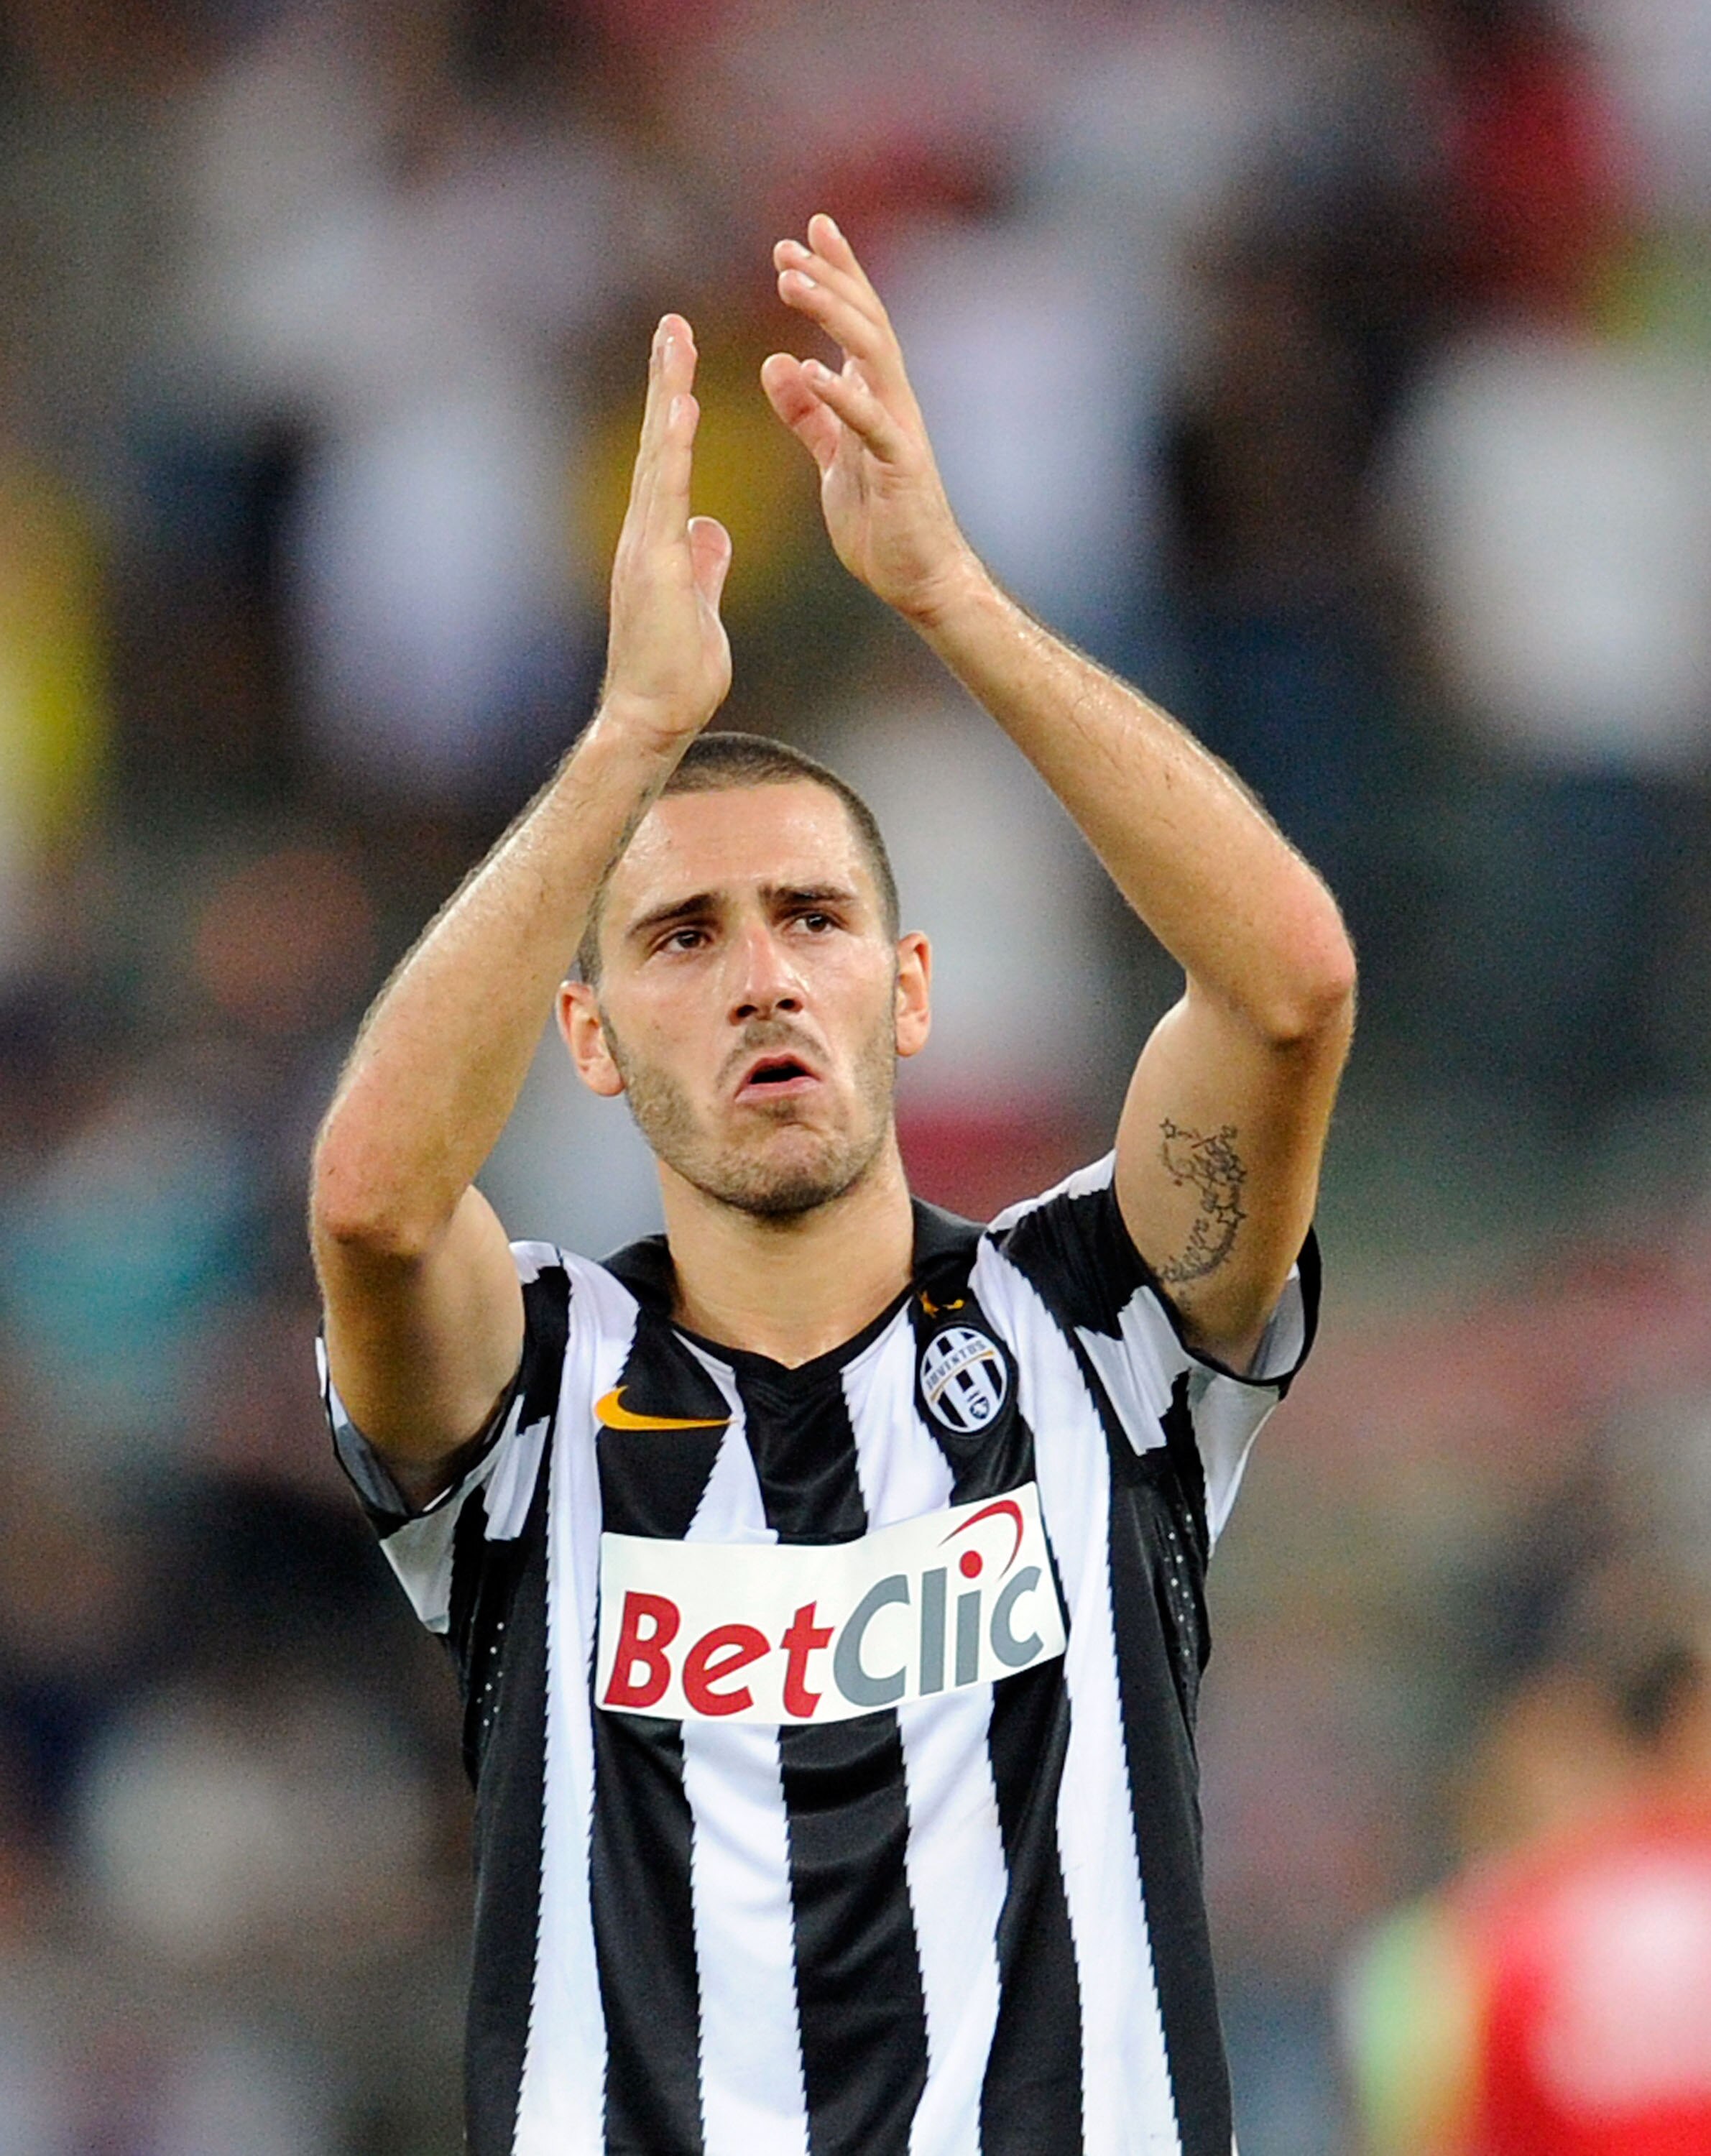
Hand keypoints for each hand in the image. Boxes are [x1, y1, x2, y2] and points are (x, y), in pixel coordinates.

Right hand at [602, 314, 732, 741]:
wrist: (651, 719)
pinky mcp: (652, 564)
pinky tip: (684, 408)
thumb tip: (711, 530)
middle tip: (673, 326)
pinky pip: (666, 495)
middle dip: (666, 383)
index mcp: (659, 541)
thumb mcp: (699, 605)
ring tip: (676, 342)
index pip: (671, 463)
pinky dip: (674, 449)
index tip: (685, 365)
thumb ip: (703, 563)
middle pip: (659, 445)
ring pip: (659, 458)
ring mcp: (643, 546)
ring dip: (667, 397)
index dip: (677, 412)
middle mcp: (644, 533)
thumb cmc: (675, 674)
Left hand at [762, 214, 978, 626]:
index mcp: (875, 399)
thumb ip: (808, 415)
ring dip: (832, 313)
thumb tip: (777, 364)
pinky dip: (838, 393)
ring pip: (871, 355)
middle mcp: (893, 403)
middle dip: (830, 279)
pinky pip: (869, 422)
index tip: (804, 234)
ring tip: (792, 283)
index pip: (857, 323)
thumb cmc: (882, 525)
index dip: (836, 275)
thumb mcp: (831, 461)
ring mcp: (899, 431)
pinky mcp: (899, 467)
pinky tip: (806, 368)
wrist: (921, 579)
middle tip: (788, 246)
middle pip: (866, 322)